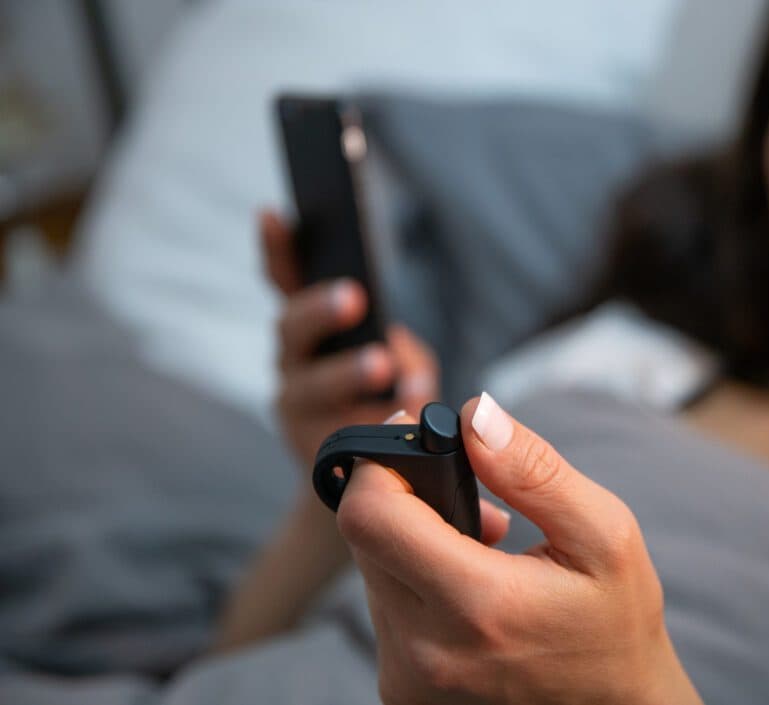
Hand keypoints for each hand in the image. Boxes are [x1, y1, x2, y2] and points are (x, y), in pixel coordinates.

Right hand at [260, 210, 439, 468]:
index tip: (271, 214)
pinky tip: (401, 413)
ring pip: (310, 385)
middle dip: (320, 310)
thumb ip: (405, 355)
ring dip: (345, 371)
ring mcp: (297, 409)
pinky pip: (338, 434)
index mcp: (310, 331)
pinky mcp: (313, 451)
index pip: (285, 283)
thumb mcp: (403, 367)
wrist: (364, 478)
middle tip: (351, 297)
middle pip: (291, 329)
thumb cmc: (386, 404)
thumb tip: (403, 368)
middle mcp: (294, 363)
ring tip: (382, 366)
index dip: (276, 249)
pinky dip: (370, 423)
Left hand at [338, 393, 702, 704]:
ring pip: (372, 569)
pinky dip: (415, 579)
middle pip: (364, 537)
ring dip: (413, 539)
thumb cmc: (616, 624)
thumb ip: (534, 470)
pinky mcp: (402, 690)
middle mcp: (426, 651)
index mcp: (477, 606)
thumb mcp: (604, 535)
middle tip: (470, 492)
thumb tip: (474, 414)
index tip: (415, 440)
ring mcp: (408, 680)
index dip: (380, 463)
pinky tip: (469, 581)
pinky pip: (384, 608)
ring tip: (484, 543)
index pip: (369, 516)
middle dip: (405, 495)